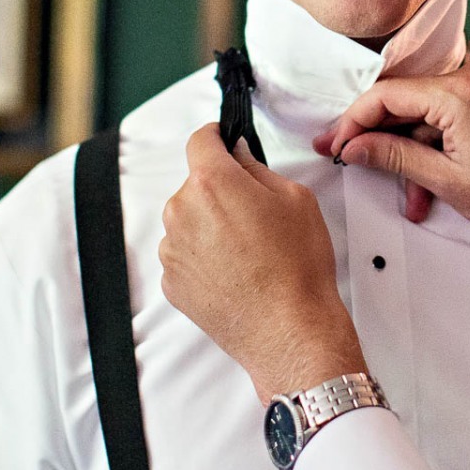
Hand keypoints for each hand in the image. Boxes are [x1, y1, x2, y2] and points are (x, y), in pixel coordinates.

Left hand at [161, 125, 366, 402]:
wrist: (289, 331)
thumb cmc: (297, 266)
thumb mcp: (296, 198)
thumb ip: (258, 169)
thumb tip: (238, 158)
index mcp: (212, 183)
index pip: (199, 141)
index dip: (215, 138)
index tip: (224, 143)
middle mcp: (182, 213)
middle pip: (194, 185)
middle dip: (219, 190)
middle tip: (254, 213)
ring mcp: (172, 250)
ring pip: (188, 221)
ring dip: (209, 225)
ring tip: (247, 251)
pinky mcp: (172, 283)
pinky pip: (185, 254)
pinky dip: (204, 257)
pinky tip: (235, 272)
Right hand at [315, 59, 469, 246]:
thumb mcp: (449, 182)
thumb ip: (395, 158)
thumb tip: (354, 147)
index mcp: (461, 93)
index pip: (387, 94)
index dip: (353, 121)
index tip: (335, 144)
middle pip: (405, 100)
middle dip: (379, 139)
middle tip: (350, 161)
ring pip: (426, 111)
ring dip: (412, 151)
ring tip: (413, 197)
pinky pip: (450, 111)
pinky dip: (436, 142)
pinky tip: (432, 179)